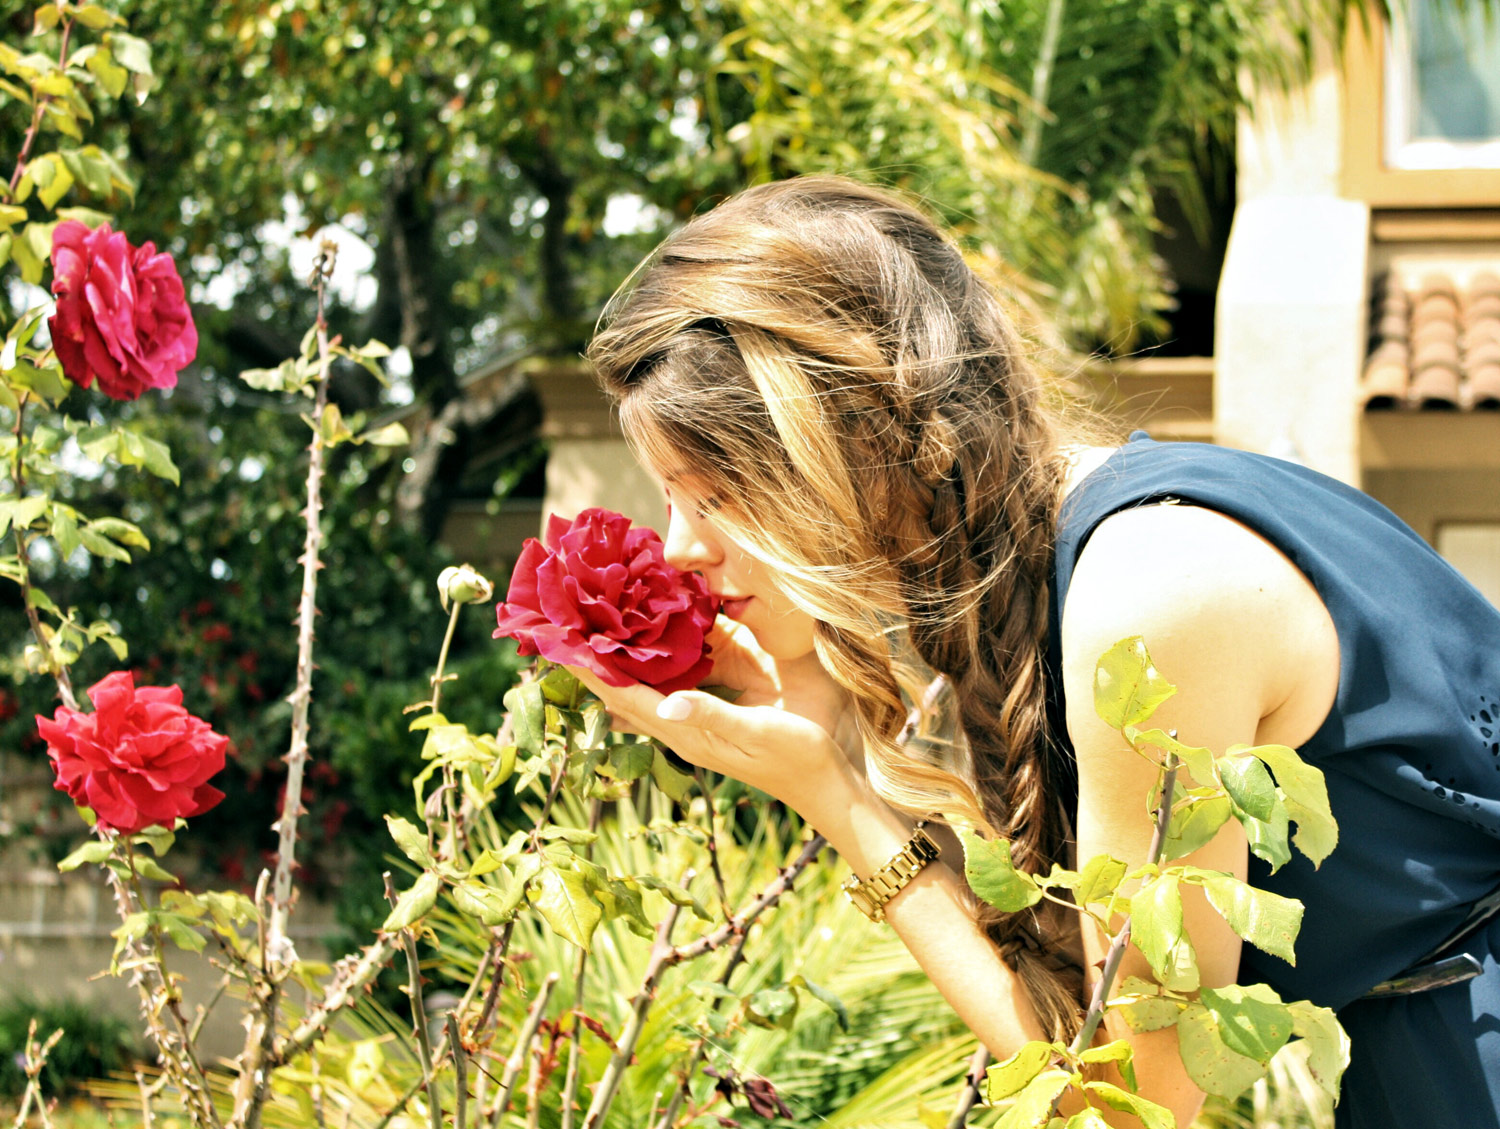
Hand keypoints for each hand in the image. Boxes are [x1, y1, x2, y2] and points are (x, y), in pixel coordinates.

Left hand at [568, 617, 862, 822]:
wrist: (825, 785)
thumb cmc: (798, 756)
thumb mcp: (757, 731)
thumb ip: (712, 715)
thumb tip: (665, 703)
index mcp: (686, 732)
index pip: (624, 698)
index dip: (591, 670)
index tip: (559, 640)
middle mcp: (681, 731)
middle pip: (621, 697)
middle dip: (591, 666)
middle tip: (562, 629)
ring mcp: (694, 729)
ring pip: (639, 696)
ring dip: (613, 669)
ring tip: (589, 636)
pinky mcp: (709, 722)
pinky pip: (664, 693)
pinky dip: (645, 672)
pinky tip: (643, 653)